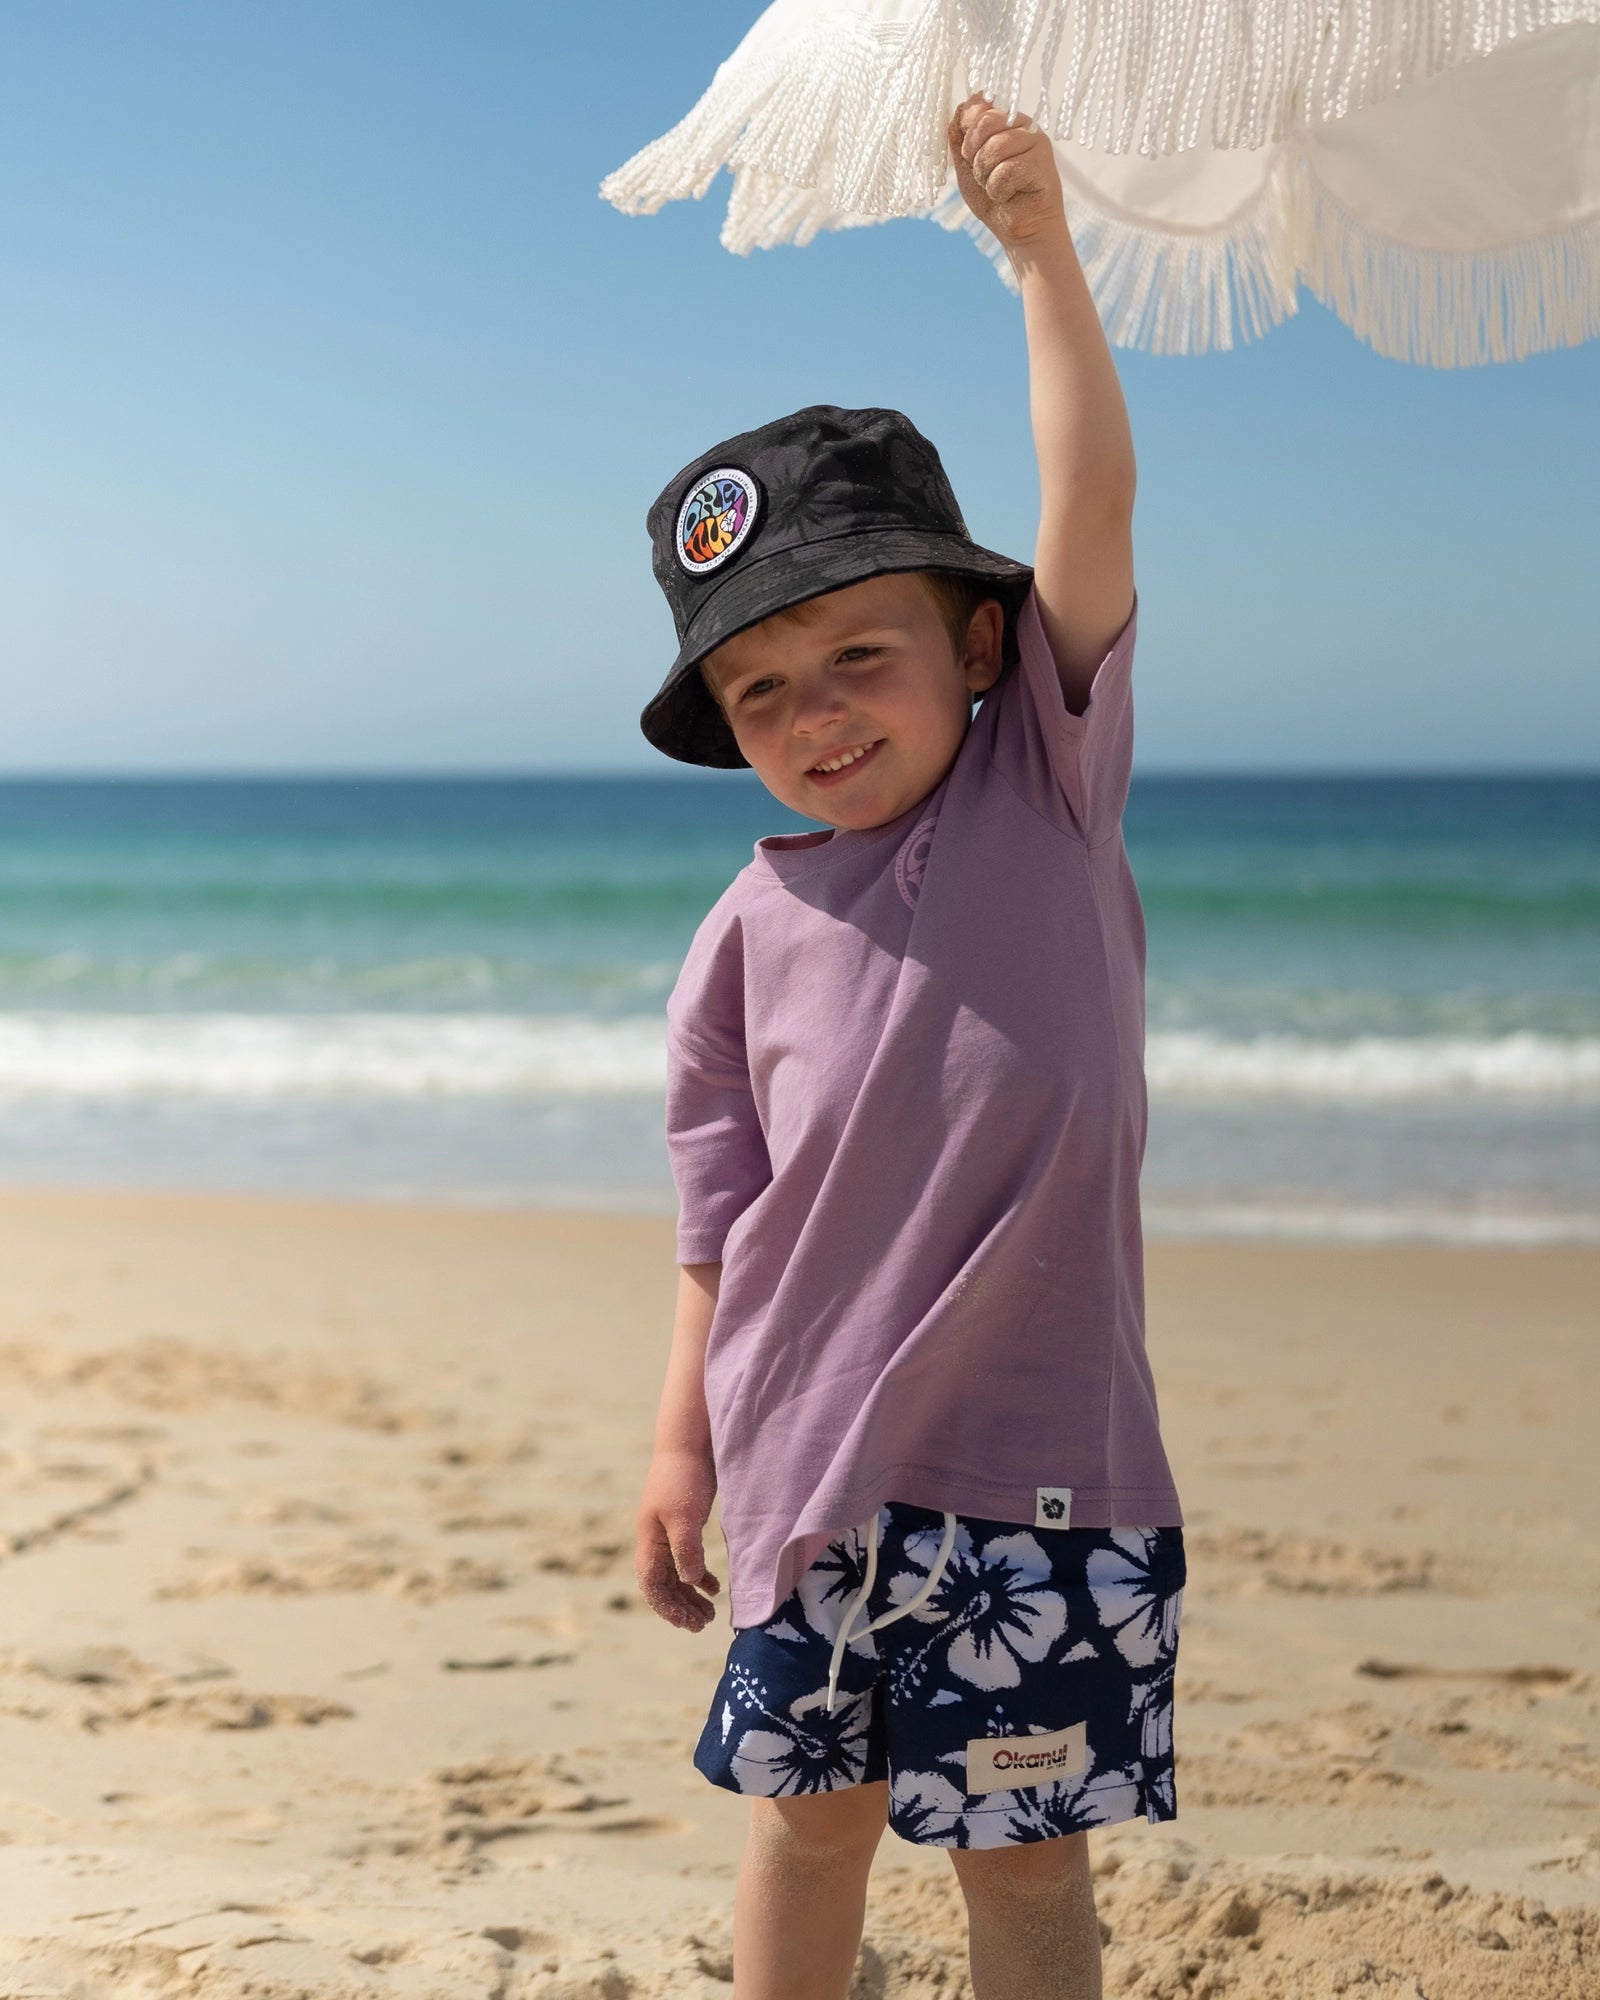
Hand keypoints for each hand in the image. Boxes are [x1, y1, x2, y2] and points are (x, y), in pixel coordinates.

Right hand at [635, 1448, 721, 1631]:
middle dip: (680, 1607)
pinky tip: (713, 1587)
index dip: (666, 1607)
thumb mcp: (685, 1515)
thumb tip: (691, 1582)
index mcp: (649, 1540)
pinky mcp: (684, 1524)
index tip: (685, 1624)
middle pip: (663, 1584)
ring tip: (709, 1614)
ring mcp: (668, 1532)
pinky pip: (686, 1559)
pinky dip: (698, 1575)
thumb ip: (686, 1549)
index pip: (652, 1584)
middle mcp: (654, 1540)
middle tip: (702, 1625)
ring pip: (675, 1574)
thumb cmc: (684, 1477)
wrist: (688, 1443)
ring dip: (690, 1595)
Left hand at [948, 93, 1065, 250]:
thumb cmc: (996, 200)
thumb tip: (960, 108)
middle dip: (975, 158)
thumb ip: (960, 138)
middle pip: (985, 123)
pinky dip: (999, 190)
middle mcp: (1023, 125)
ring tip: (999, 188)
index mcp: (1004, 122)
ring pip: (995, 148)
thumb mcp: (967, 167)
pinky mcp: (1043, 161)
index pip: (979, 106)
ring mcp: (1036, 140)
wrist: (1022, 232)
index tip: (969, 155)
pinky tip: (1011, 196)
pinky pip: (1006, 171)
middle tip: (985, 177)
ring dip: (987, 177)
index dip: (967, 133)